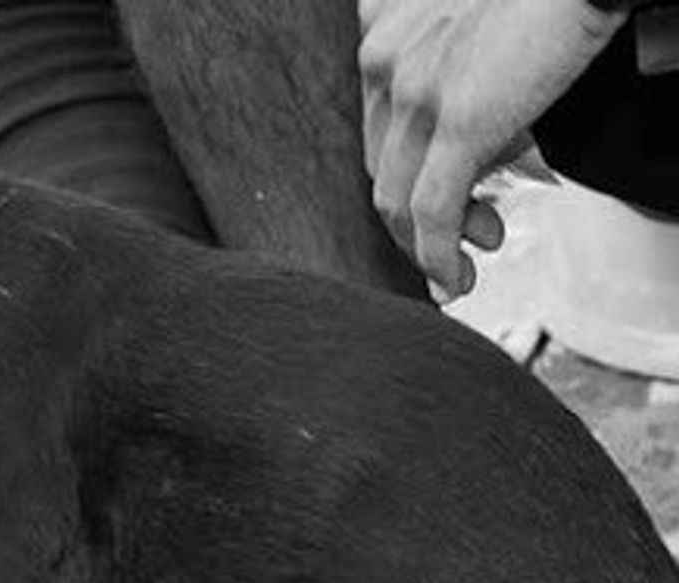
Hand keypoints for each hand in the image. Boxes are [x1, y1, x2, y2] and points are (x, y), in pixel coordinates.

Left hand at [358, 0, 625, 299]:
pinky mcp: (458, 120)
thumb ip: (455, 74)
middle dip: (420, 218)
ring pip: (396, 198)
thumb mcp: (476, 34)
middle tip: (470, 235)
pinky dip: (436, 256)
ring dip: (429, 246)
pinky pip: (430, 209)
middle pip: (382, 166)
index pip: (377, 128)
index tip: (445, 203)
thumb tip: (476, 140)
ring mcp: (415, 89)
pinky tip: (454, 279)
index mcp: (382, 30)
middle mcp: (384, 57)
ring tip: (465, 267)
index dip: (409, 176)